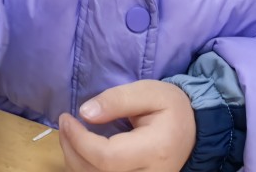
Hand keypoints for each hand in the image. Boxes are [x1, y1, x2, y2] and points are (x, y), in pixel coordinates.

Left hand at [58, 80, 195, 171]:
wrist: (192, 130)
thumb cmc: (171, 107)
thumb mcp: (148, 91)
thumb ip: (117, 100)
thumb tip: (85, 113)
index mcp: (156, 150)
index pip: (108, 157)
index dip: (80, 140)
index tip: (67, 118)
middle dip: (72, 150)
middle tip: (64, 124)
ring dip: (75, 161)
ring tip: (69, 134)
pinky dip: (86, 168)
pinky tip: (80, 150)